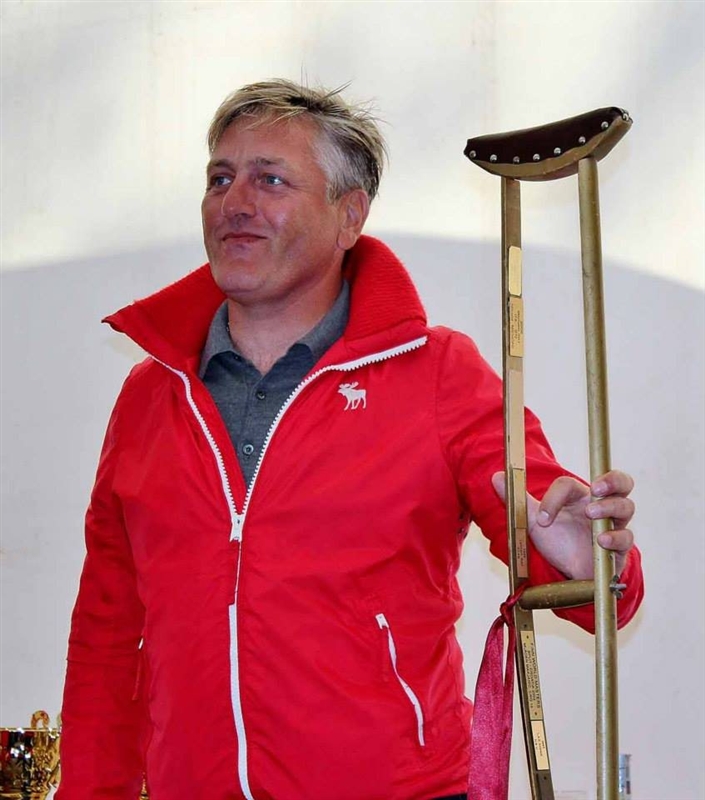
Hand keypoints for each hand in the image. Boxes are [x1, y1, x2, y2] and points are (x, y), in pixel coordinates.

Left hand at [491, 470, 634, 579]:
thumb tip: (496, 476)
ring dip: (610, 507)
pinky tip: (602, 541)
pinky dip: (616, 538)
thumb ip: (518, 499)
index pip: (570, 485)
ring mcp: (612, 526)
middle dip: (611, 480)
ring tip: (592, 514)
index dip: (554, 497)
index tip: (542, 518)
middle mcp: (599, 507)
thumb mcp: (533, 520)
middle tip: (595, 489)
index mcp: (578, 497)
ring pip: (626, 506)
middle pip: (620, 481)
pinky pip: (627, 538)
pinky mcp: (619, 548)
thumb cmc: (557, 541)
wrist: (568, 574)